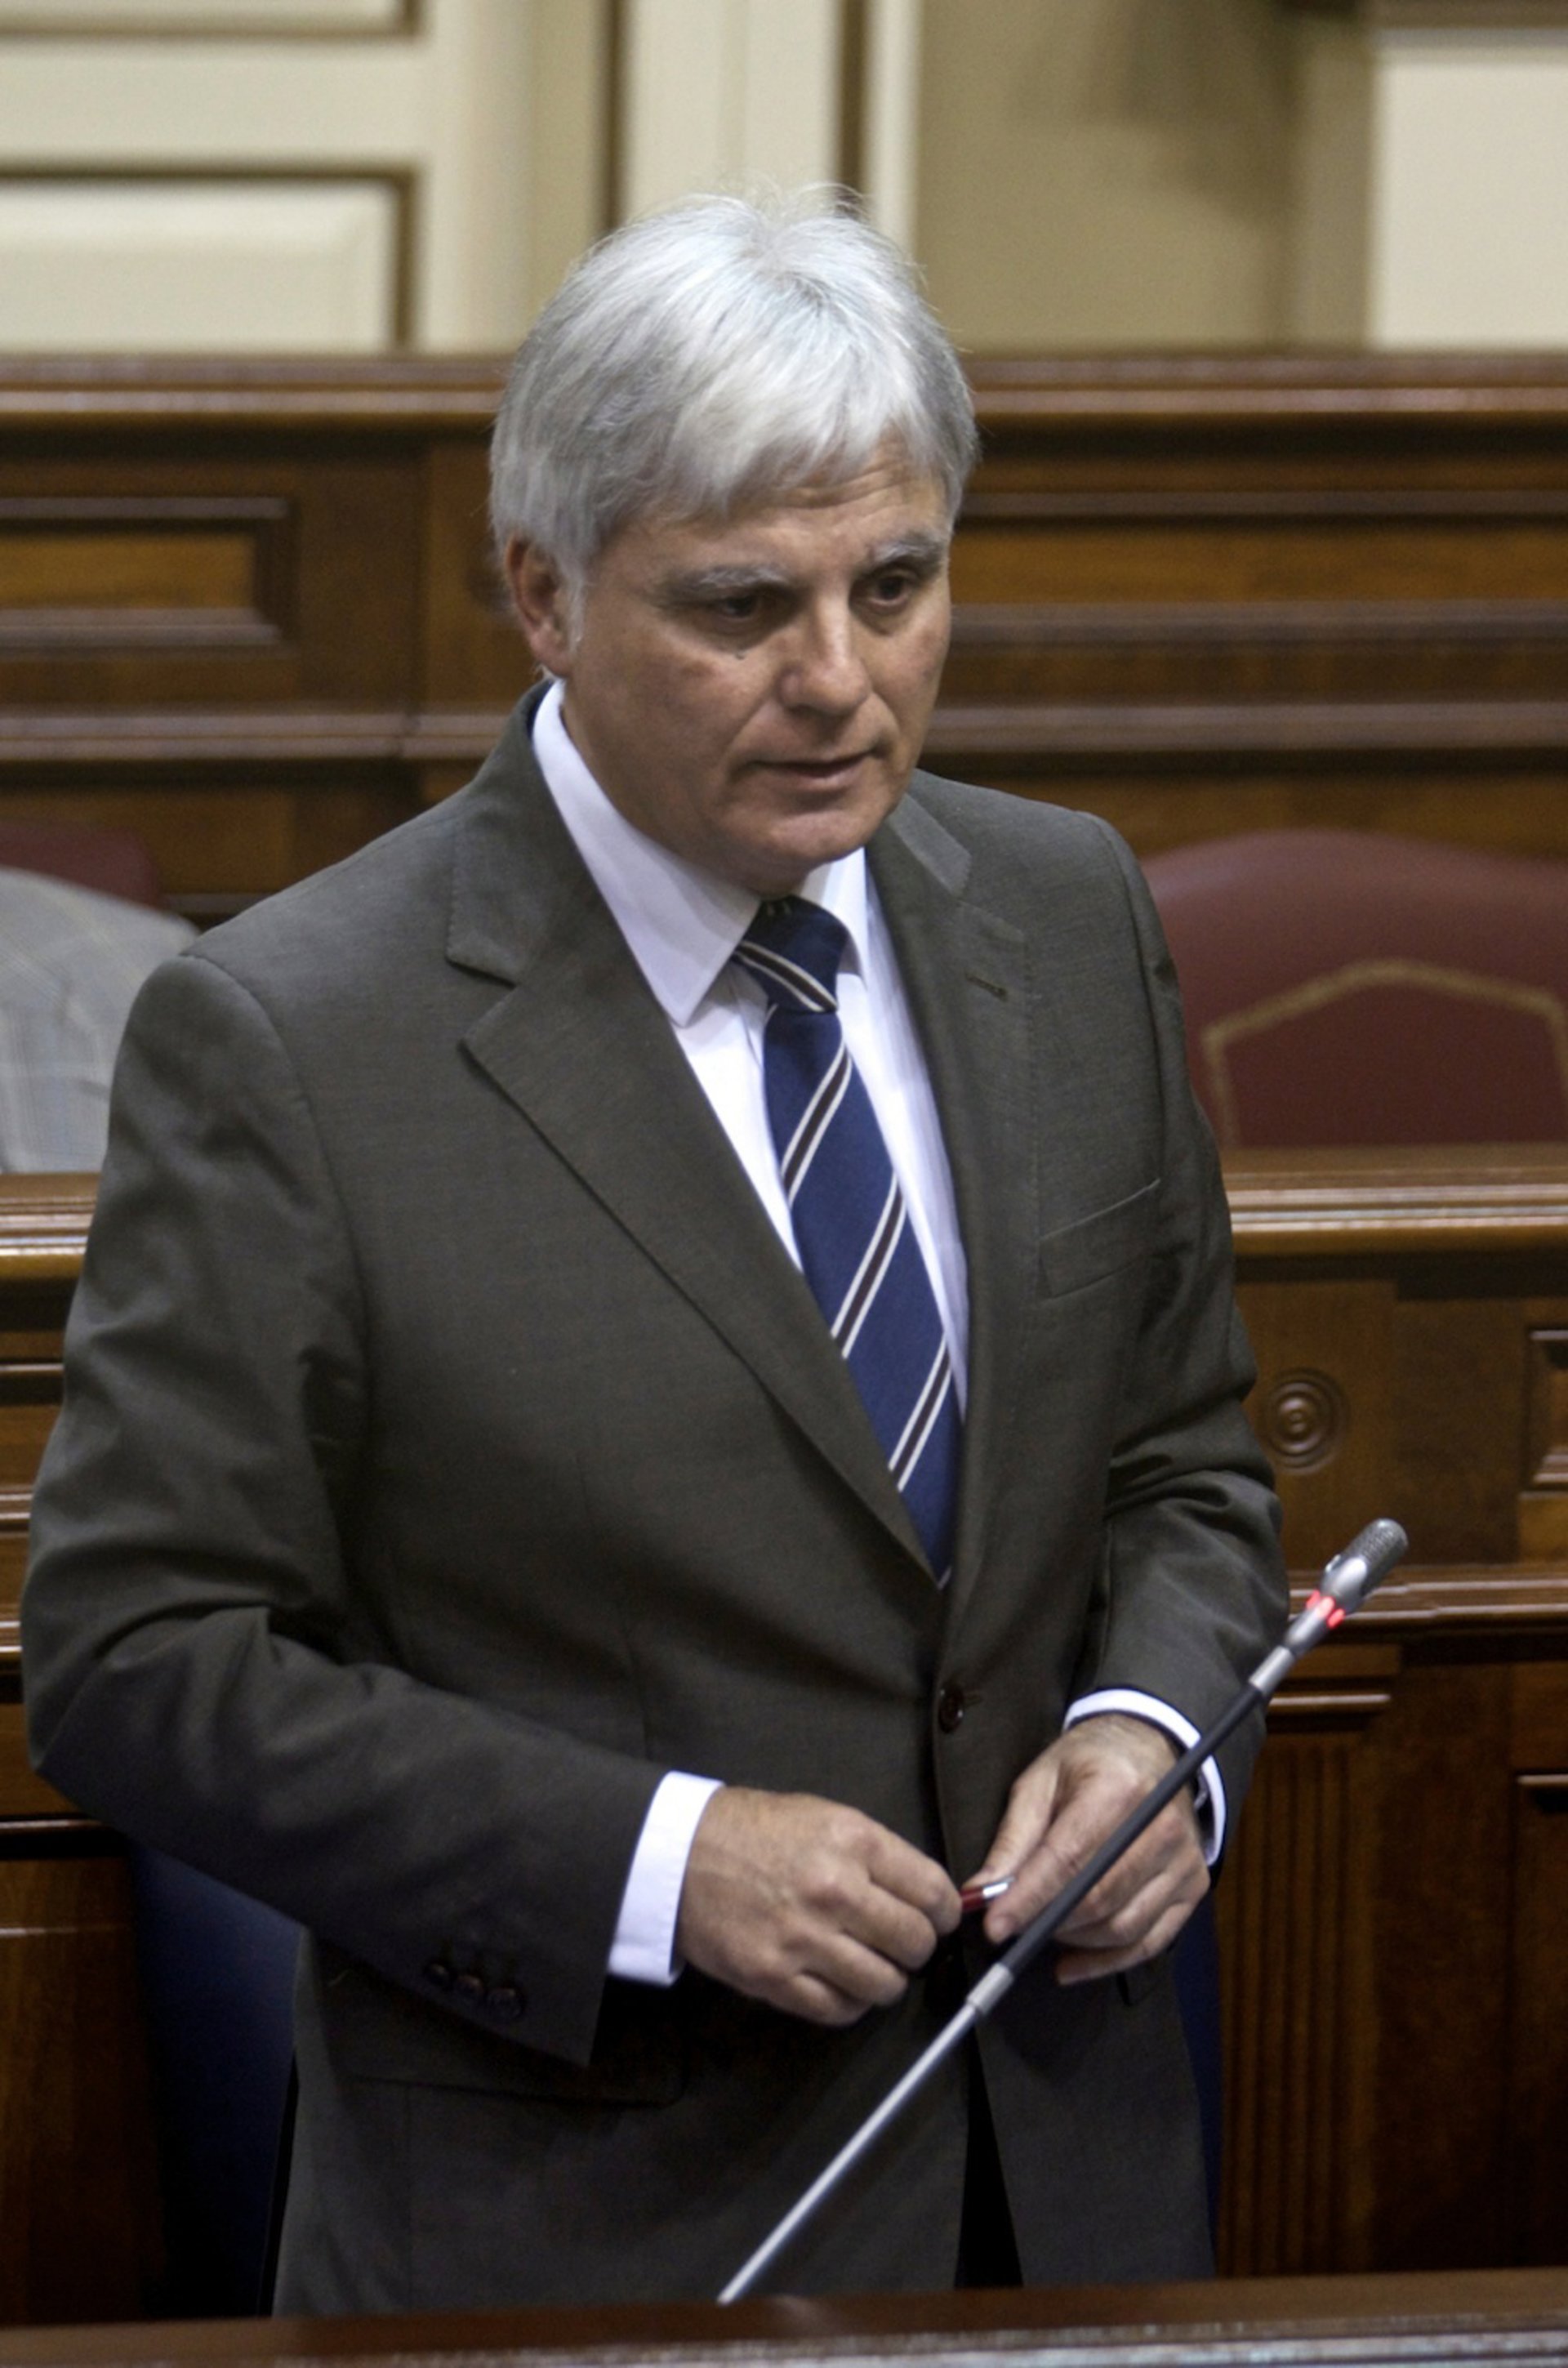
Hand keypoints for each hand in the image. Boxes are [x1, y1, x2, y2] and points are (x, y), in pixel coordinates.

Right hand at [675, 1786, 960, 2026]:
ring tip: (870, 1964)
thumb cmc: (757, 1829)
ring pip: (884, 1985)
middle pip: (915, 1943)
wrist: (680, 1853)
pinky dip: (849, 2003)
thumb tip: (925, 1896)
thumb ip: (876, 1855)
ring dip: (886, 1979)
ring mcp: (805, 1939)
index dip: (945, 1911)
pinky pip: (839, 2010)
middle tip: (902, 1942)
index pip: (933, 1892)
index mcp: (854, 1841)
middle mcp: (836, 1891)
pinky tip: (840, 1983)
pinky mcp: (775, 1978)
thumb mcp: (825, 1817)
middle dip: (917, 1947)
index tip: (938, 1918)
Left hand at [963, 1714, 1207, 1983]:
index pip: (1068, 1859)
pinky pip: (1150, 1941)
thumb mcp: (1040, 1782)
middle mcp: (1160, 1825)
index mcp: (1118, 1788)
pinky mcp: (1194, 1885)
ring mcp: (1184, 1859)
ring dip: (1074, 1941)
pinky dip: (1107, 1962)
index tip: (994, 1928)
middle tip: (1014, 1929)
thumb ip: (1013, 1839)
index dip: (1028, 1899)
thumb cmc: (1089, 1764)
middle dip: (1048, 1923)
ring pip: (1123, 1927)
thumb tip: (981, 1894)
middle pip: (1098, 1898)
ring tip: (1042, 1930)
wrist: (1151, 1748)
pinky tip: (1072, 1964)